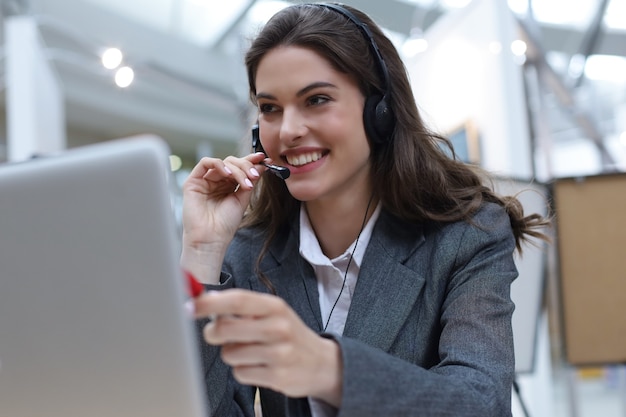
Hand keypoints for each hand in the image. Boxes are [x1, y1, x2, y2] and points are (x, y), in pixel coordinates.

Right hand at [180, 153, 265, 282]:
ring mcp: (205, 181)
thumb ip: (250, 181)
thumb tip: (262, 165)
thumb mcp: (243, 199)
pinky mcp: (193, 181)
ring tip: (246, 181)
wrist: (211, 239)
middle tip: (255, 175)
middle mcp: (216, 181)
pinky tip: (228, 174)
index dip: (251, 161)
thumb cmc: (225, 224)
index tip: (264, 159)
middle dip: (246, 166)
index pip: (239, 168)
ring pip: (223, 163)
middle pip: (232, 162)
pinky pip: (205, 163)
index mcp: (228, 185)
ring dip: (237, 169)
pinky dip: (219, 165)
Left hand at [194, 289, 342, 405]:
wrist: (321, 363)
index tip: (190, 306)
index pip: (237, 301)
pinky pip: (240, 373)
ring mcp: (279, 353)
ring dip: (232, 354)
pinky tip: (258, 366)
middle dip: (214, 333)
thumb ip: (242, 307)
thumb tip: (205, 300)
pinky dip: (243, 370)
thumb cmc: (288, 334)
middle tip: (216, 334)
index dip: (209, 303)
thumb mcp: (272, 313)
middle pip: (225, 329)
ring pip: (229, 353)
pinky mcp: (277, 376)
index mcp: (274, 306)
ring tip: (250, 351)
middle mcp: (278, 327)